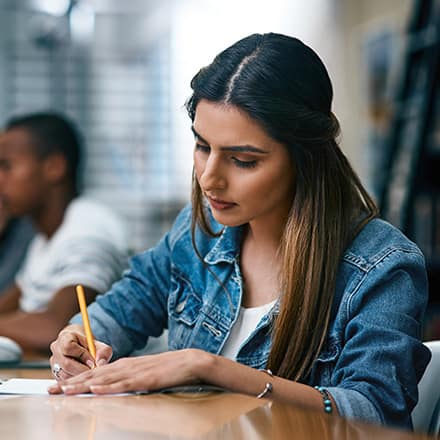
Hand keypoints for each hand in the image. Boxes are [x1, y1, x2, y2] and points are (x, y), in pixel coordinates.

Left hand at [48, 349, 210, 394]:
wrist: (189, 361)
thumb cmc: (167, 369)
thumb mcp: (143, 373)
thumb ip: (127, 378)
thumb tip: (110, 386)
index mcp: (124, 365)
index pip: (95, 372)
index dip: (75, 378)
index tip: (58, 386)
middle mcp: (126, 366)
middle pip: (94, 374)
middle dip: (71, 382)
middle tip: (51, 389)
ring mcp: (135, 372)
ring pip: (105, 379)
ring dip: (84, 384)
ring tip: (66, 390)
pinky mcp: (146, 379)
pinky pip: (124, 384)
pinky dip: (109, 386)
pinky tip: (96, 389)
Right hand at [49, 324, 112, 381]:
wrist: (80, 347)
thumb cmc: (90, 345)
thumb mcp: (99, 345)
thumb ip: (103, 352)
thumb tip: (101, 364)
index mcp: (65, 337)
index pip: (69, 347)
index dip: (82, 355)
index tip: (93, 361)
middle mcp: (56, 349)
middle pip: (66, 363)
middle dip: (82, 370)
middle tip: (93, 373)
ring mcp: (53, 362)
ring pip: (64, 374)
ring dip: (78, 377)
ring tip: (89, 376)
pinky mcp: (55, 373)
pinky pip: (63, 381)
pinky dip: (75, 382)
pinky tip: (83, 380)